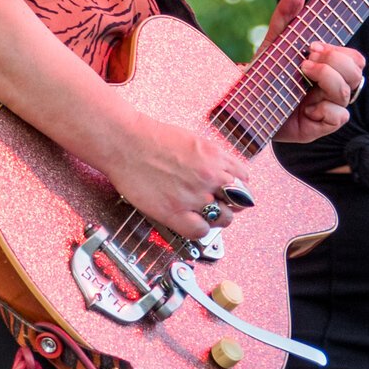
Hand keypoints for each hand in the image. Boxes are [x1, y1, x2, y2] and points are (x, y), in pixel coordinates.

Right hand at [105, 117, 251, 240]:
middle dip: (230, 203)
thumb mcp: (192, 140)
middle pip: (239, 200)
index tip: (229, 191)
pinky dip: (200, 229)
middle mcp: (209, 177)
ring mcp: (193, 196)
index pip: (244, 179)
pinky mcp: (175, 212)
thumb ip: (210, 158)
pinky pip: (201, 231)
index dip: (237, 187)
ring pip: (224, 218)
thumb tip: (219, 171)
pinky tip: (191, 222)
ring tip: (204, 213)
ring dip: (217, 218)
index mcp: (215, 157)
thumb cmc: (151, 137)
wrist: (124, 142)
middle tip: (218, 203)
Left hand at [261, 0, 365, 142]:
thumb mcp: (274, 43)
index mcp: (328, 67)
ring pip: (349, 92)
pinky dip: (325, 110)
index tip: (312, 46)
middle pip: (357, 72)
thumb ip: (286, 16)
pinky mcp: (319, 126)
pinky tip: (307, 107)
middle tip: (305, 61)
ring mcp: (327, 107)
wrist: (243, 105)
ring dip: (328, 80)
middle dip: (334, 63)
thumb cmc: (264, 73)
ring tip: (302, 74)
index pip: (355, 58)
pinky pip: (339, 118)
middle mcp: (332, 87)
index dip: (339, 51)